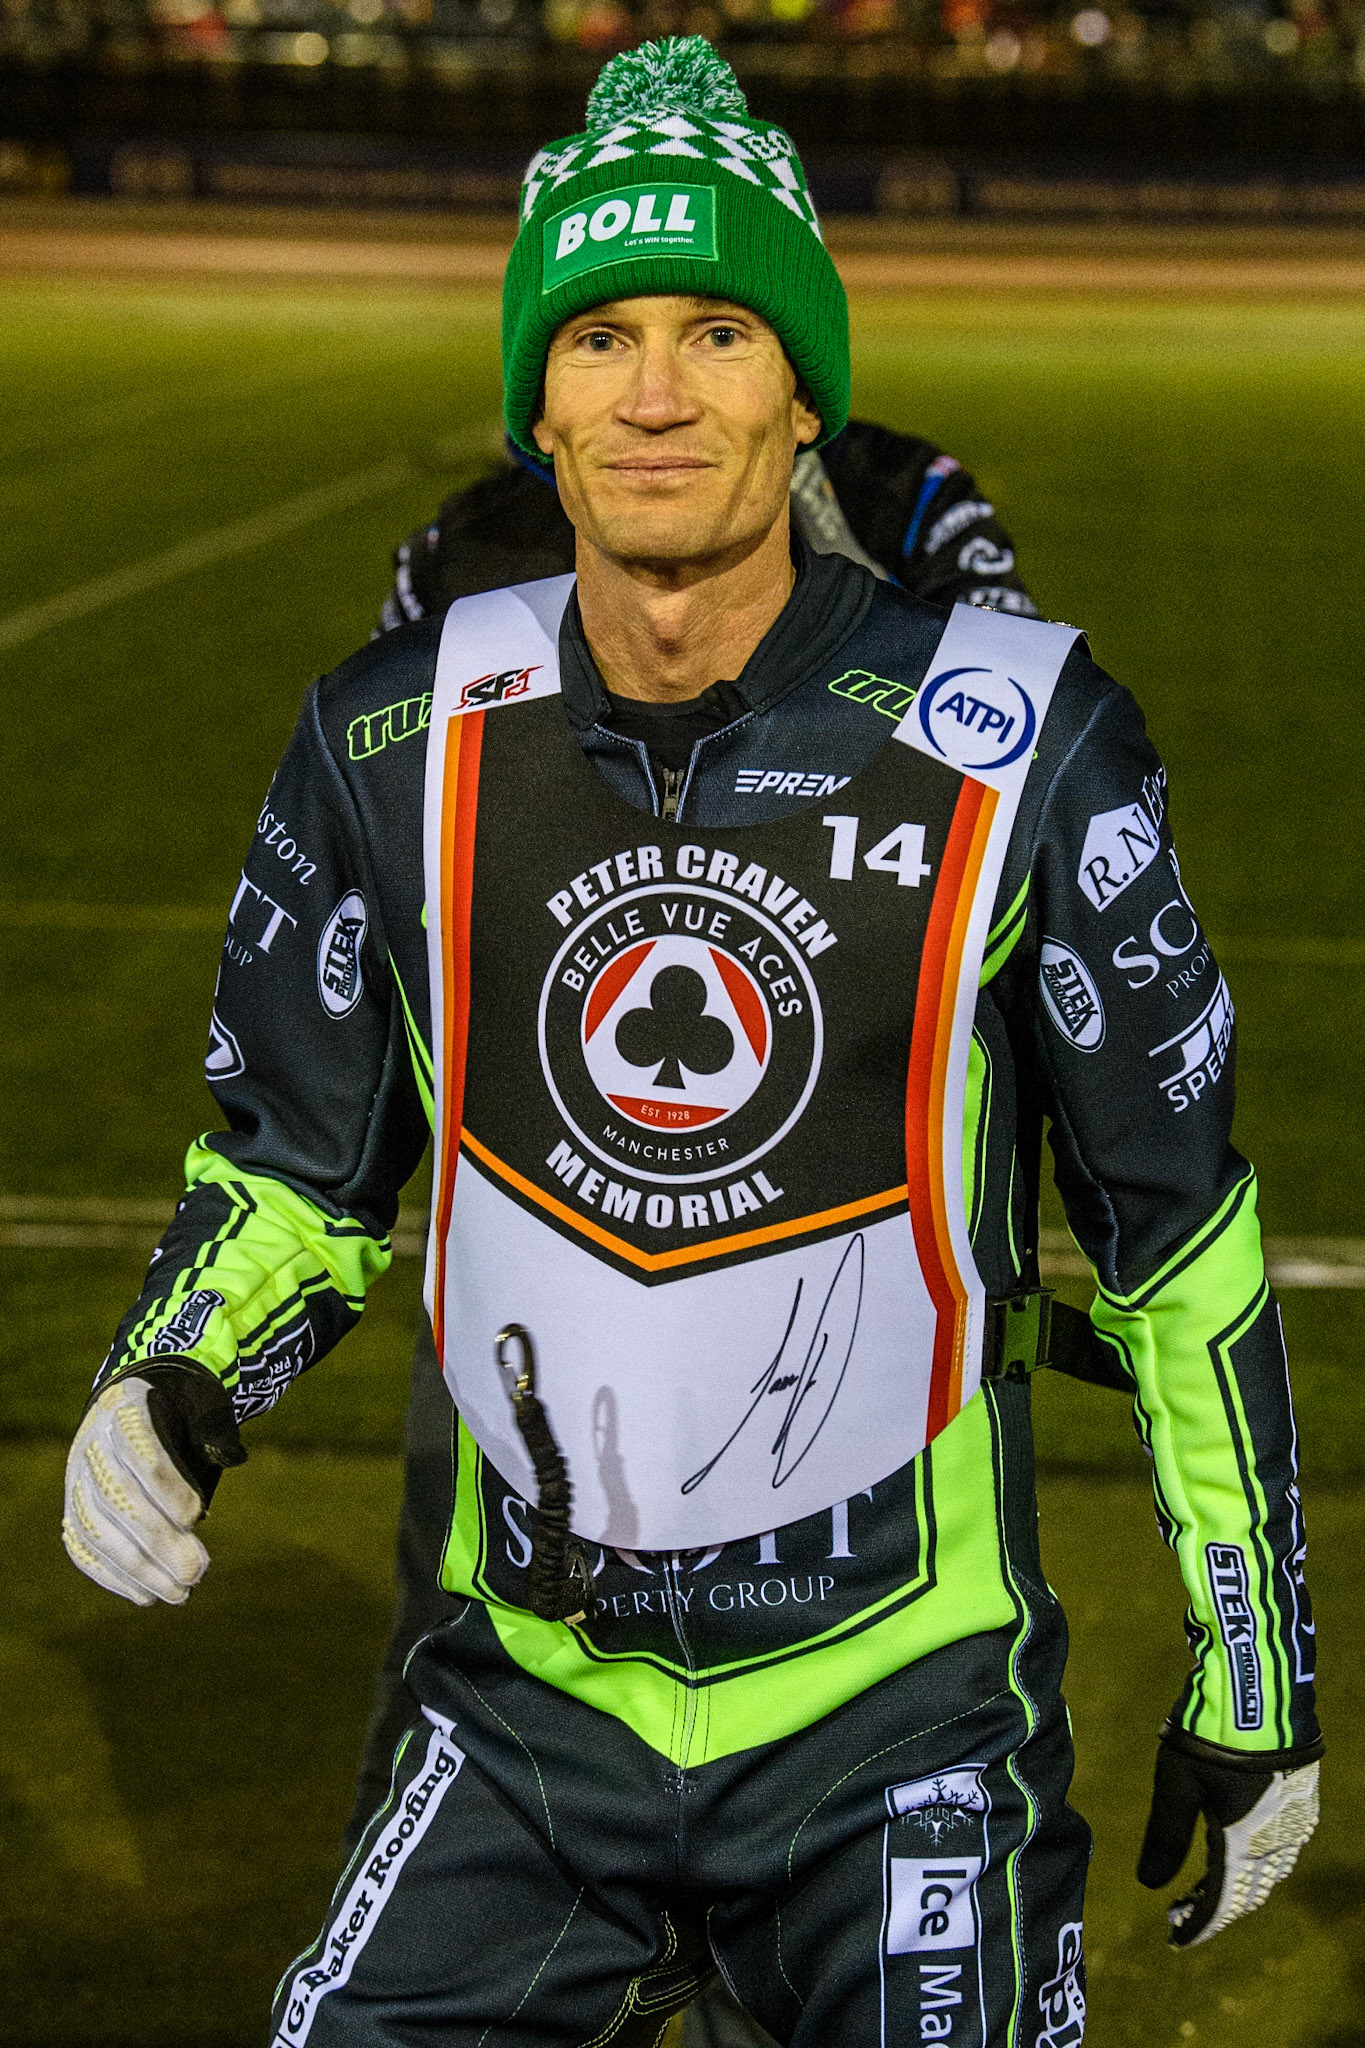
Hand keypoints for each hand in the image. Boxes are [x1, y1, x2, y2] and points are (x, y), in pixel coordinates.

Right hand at [62, 1369, 244, 1606]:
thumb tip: (233, 1457)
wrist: (138, 1404)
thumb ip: (215, 1429)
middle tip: (195, 1573)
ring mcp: (79, 1479)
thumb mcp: (203, 1405)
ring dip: (137, 1569)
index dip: (166, 1486)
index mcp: (127, 1409)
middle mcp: (94, 1445)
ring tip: (179, 1594)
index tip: (197, 1515)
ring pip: (97, 1530)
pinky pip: (83, 1546)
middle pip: (118, 1498)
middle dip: (158, 1540)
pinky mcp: (74, 1509)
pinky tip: (146, 1595)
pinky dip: (112, 1575)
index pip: (139, 1450)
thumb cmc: (181, 1409)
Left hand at [1137, 1727, 1320, 1946]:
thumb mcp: (1176, 1783)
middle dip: (1215, 1909)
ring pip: (1268, 1871)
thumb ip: (1165, 1836)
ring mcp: (1295, 1819)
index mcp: (1246, 1844)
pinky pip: (1281, 1847)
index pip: (1223, 1903)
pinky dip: (1256, 1861)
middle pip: (1248, 1892)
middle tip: (1180, 1913)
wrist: (1258, 1687)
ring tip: (1203, 1889)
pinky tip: (1238, 1852)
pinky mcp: (1302, 1796)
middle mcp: (1278, 1840)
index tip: (1174, 1939)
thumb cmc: (1212, 1735)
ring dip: (1237, 1886)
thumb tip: (1148, 1886)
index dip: (1198, 1925)